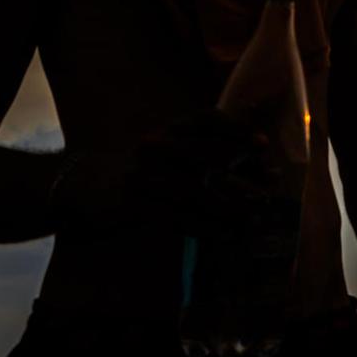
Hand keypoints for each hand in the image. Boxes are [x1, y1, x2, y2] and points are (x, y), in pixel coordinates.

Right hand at [50, 110, 271, 236]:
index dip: (235, 129)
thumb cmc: (146, 169)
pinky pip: (175, 217)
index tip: (262, 144)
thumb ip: (215, 154)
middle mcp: (155, 146)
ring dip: (227, 208)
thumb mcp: (174, 151)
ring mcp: (142, 174)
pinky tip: (226, 236)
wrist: (88, 186)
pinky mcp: (131, 203)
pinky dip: (205, 228)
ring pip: (193, 192)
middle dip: (239, 175)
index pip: (206, 120)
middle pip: (204, 157)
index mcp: (169, 129)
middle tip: (267, 192)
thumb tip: (269, 169)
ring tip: (252, 220)